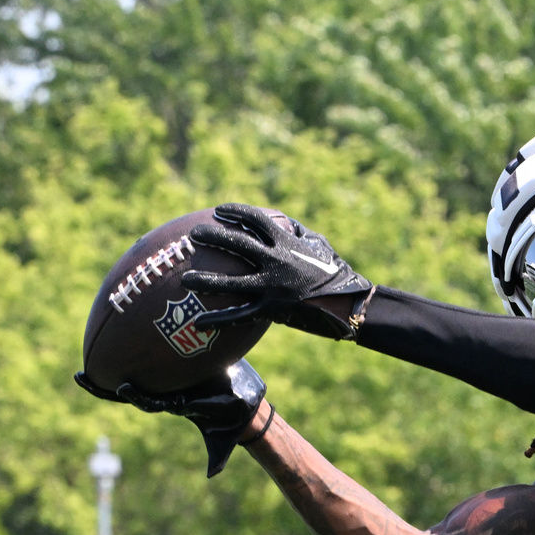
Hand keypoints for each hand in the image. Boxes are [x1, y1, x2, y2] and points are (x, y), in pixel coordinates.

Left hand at [74, 360, 266, 476]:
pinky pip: (155, 355)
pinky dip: (141, 346)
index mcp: (174, 405)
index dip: (135, 395)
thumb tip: (212, 475)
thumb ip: (217, 458)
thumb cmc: (230, 423)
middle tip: (80, 377)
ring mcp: (170, 379)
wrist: (240, 408)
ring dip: (112, 364)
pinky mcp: (179, 364)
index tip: (123, 387)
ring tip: (90, 351)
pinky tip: (128, 331)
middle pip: (130, 388)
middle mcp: (166, 392)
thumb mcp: (223, 441)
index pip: (150, 401)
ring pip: (137, 370)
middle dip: (103, 386)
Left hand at [182, 202, 371, 338]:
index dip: (236, 213)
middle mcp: (276, 261)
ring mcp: (272, 287)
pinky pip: (240, 315)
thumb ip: (300, 234)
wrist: (348, 304)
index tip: (219, 211)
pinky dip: (219, 320)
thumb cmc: (337, 274)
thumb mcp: (321, 247)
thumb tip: (285, 223)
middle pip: (237, 244)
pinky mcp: (271, 310)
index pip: (256, 220)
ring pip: (232, 282)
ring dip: (206, 280)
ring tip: (186, 280)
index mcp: (288, 243)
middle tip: (194, 236)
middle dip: (213, 237)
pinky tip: (198, 323)